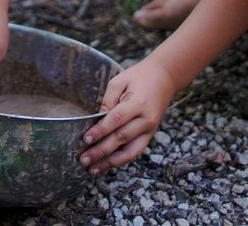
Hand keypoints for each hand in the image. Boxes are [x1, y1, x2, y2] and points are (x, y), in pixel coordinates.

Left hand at [79, 58, 175, 174]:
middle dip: (101, 151)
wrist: (164, 79)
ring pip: (129, 152)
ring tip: (92, 170)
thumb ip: (107, 101)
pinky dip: (119, 161)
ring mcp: (149, 130)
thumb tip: (96, 121)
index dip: (100, 131)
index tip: (86, 139)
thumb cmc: (138, 78)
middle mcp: (146, 120)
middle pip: (121, 139)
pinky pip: (134, 152)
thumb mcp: (119, 81)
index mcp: (138, 103)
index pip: (116, 120)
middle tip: (83, 159)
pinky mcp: (149, 136)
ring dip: (109, 163)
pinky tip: (105, 166)